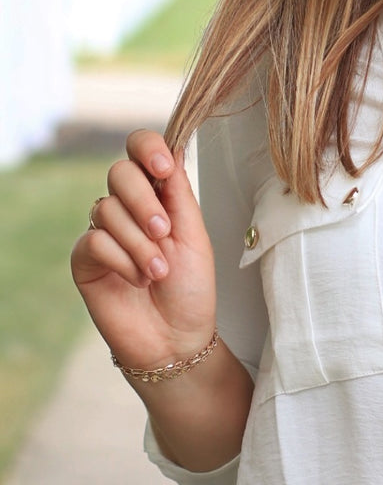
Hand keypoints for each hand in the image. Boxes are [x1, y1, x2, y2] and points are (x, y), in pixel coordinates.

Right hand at [71, 130, 216, 371]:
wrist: (177, 338)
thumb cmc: (191, 290)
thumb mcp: (194, 235)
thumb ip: (179, 192)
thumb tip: (174, 145)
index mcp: (158, 196)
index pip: (141, 151)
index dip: (147, 149)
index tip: (163, 168)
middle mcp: (128, 209)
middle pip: (119, 172)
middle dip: (144, 202)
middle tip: (164, 233)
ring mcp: (104, 232)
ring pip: (107, 209)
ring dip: (139, 243)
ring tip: (158, 272)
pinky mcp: (85, 258)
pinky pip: (95, 240)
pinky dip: (122, 261)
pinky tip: (136, 281)